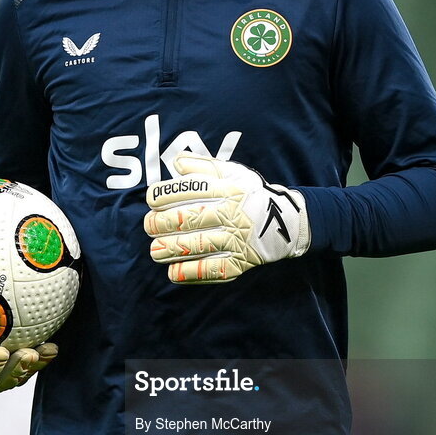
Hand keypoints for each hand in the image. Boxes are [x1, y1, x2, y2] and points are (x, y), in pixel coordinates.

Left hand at [144, 153, 310, 283]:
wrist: (287, 222)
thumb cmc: (251, 195)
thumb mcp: (233, 173)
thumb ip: (204, 166)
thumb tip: (177, 161)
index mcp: (230, 188)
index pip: (193, 188)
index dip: (167, 193)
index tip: (151, 199)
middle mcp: (234, 213)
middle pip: (192, 217)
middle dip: (164, 222)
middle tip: (148, 225)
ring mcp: (238, 239)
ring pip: (200, 244)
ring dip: (173, 249)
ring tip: (155, 251)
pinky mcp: (242, 261)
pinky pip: (215, 269)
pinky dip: (192, 272)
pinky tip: (173, 272)